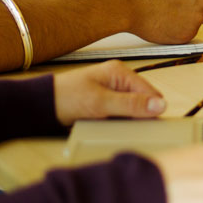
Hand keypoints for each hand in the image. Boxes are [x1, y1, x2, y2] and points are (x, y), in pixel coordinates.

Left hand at [52, 60, 166, 124]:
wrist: (43, 106)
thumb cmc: (67, 97)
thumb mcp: (101, 102)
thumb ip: (131, 104)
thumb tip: (159, 105)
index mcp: (120, 72)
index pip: (150, 92)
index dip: (152, 110)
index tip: (152, 127)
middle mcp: (119, 80)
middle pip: (143, 101)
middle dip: (140, 117)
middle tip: (130, 130)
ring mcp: (112, 92)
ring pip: (133, 110)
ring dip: (129, 122)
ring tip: (117, 128)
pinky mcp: (106, 104)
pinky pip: (122, 115)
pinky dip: (120, 123)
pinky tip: (112, 128)